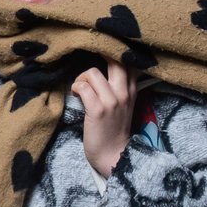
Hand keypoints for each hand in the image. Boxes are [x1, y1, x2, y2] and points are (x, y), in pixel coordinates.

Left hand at [72, 61, 135, 177]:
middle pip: (115, 59)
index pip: (128, 61)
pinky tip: (76, 95)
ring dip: (81, 78)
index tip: (101, 51)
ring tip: (80, 88)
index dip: (114, 51)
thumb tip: (110, 67)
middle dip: (98, 56)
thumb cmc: (114, 130)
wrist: (113, 155)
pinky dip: (76, 87)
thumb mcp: (125, 105)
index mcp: (131, 90)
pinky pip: (83, 87)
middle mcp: (123, 93)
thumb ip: (122, 87)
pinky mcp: (98, 110)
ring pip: (93, 72)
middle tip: (88, 66)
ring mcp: (111, 101)